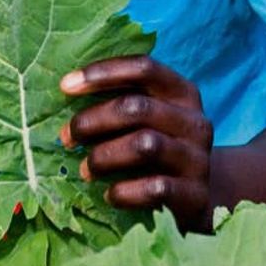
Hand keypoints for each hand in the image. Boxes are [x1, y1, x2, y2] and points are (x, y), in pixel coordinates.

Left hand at [59, 56, 213, 230]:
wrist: (199, 198)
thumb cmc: (161, 149)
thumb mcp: (151, 120)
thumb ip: (121, 102)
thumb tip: (68, 93)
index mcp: (182, 92)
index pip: (144, 68)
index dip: (103, 72)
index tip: (65, 85)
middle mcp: (194, 120)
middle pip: (137, 107)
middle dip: (92, 121)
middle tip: (66, 137)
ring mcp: (197, 157)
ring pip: (144, 145)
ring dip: (104, 156)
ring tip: (84, 169)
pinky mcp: (195, 194)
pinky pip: (154, 188)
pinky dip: (124, 191)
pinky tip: (109, 195)